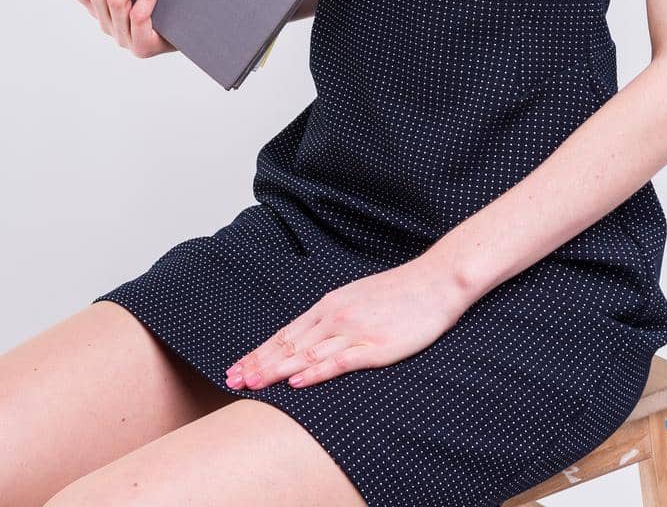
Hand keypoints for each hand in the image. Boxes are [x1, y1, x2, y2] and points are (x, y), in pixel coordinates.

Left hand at [225, 258, 469, 390]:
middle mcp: (336, 316)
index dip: (259, 352)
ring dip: (277, 371)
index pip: (285, 333)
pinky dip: (316, 372)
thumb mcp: (357, 298)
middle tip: (231, 381)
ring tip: (253, 385)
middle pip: (289, 345)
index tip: (236, 368)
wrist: (435, 282)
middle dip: (258, 364)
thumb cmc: (398, 292)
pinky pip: (340, 361)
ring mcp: (355, 331)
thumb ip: (332, 317)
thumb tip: (307, 337)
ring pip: (307, 354)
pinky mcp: (375, 346)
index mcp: (329, 305)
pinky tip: (298, 382)